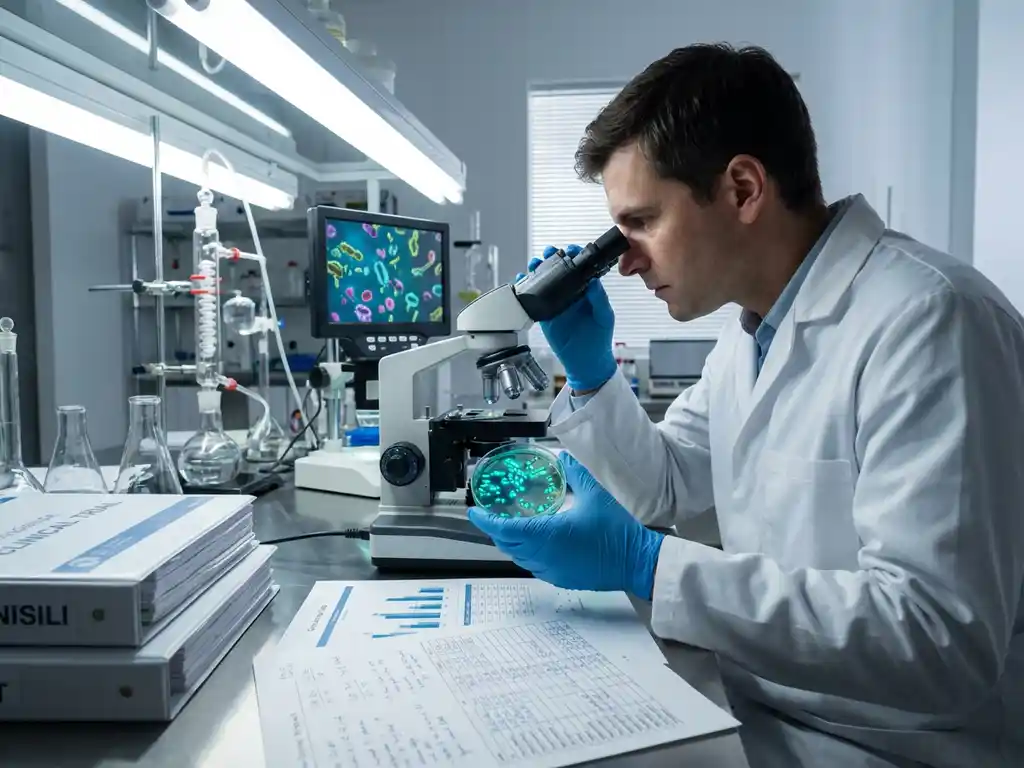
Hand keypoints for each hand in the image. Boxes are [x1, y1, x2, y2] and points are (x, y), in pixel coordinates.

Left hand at [468, 453, 664, 598]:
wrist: (637, 561)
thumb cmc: (617, 530)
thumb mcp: (595, 494)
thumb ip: (574, 473)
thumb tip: (562, 457)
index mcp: (547, 536)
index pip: (505, 529)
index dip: (486, 521)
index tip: (475, 512)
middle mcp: (544, 556)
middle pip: (508, 545)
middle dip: (496, 530)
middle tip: (491, 515)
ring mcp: (552, 571)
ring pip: (519, 557)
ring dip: (511, 542)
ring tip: (509, 526)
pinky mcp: (561, 579)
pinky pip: (533, 566)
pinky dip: (526, 553)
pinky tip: (533, 542)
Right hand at [516, 245, 616, 391]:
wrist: (586, 361)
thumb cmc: (599, 338)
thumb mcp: (604, 317)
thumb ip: (599, 299)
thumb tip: (593, 282)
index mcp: (586, 290)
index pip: (580, 267)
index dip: (574, 255)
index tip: (571, 250)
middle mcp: (570, 292)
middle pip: (558, 269)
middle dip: (552, 257)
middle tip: (549, 253)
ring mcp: (556, 302)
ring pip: (544, 280)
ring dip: (537, 269)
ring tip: (535, 264)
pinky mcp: (544, 313)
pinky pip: (533, 298)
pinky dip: (526, 288)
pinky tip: (522, 282)